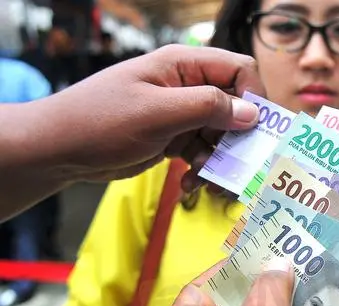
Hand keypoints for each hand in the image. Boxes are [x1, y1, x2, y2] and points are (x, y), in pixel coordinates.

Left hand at [37, 45, 264, 187]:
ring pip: (222, 136)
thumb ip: (207, 108)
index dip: (254, 99)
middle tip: (236, 167)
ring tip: (206, 181)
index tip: (255, 132)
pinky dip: (203, 169)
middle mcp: (187, 87)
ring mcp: (181, 114)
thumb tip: (252, 113)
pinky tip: (190, 183)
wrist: (61, 150)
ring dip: (220, 160)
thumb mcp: (158, 113)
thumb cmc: (101, 121)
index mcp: (184, 66)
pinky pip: (203, 153)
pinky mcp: (174, 138)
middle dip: (238, 140)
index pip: (240, 71)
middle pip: (235, 108)